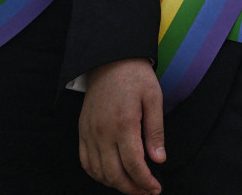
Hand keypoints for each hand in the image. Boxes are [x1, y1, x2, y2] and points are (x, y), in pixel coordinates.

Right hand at [79, 59, 165, 194]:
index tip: (155, 189)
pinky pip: (85, 161)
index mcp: (124, 123)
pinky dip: (97, 174)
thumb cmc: (136, 76)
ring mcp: (90, 132)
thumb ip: (156, 131)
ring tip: (132, 185)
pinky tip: (110, 176)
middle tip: (146, 191)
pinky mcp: (83, 130)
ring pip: (98, 172)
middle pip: (114, 173)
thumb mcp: (154, 98)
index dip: (145, 181)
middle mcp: (103, 132)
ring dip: (115, 184)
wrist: (110, 59)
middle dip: (132, 188)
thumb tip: (159, 160)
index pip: (133, 164)